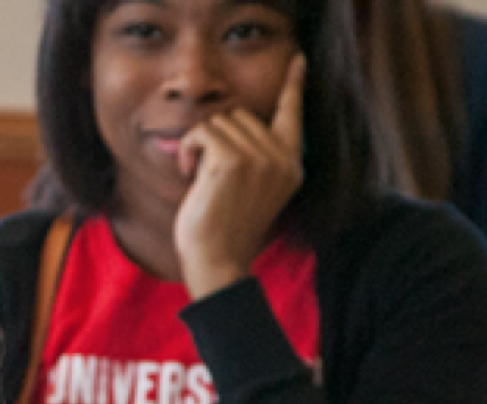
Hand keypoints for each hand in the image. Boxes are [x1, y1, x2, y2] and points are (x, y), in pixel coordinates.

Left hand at [173, 55, 304, 298]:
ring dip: (199, 144)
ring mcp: (260, 158)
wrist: (218, 261)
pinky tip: (189, 175)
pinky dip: (188, 150)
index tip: (298, 60)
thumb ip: (254, 156)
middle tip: (207, 173)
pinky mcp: (233, 161)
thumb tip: (235, 121)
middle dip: (216, 137)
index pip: (293, 115)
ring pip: (219, 121)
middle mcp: (283, 159)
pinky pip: (201, 132)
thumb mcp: (250, 188)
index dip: (294, 85)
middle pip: (240, 115)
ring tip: (199, 177)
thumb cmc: (225, 230)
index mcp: (291, 165)